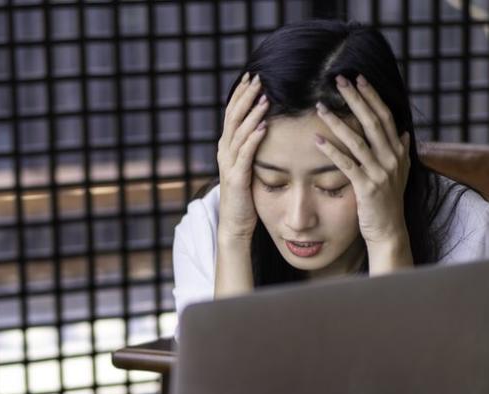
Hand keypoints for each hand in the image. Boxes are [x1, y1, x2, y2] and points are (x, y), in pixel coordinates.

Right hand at [216, 72, 269, 240]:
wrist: (235, 223)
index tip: (252, 76)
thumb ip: (250, 146)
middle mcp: (224, 151)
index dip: (240, 94)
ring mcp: (229, 164)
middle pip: (233, 117)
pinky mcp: (237, 178)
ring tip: (264, 98)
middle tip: (258, 78)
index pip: (232, 113)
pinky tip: (264, 126)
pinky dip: (254, 139)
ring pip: (239, 132)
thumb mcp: (246, 165)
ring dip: (252, 114)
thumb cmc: (245, 194)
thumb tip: (263, 125)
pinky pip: (246, 154)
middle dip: (245, 97)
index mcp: (226, 146)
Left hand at [314, 74, 411, 271]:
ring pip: (358, 140)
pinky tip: (317, 139)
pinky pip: (347, 164)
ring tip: (321, 106)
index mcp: (398, 151)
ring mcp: (381, 172)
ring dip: (338, 121)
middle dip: (355, 99)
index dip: (372, 96)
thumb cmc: (386, 202)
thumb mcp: (398, 173)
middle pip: (372, 121)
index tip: (358, 79)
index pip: (385, 116)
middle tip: (338, 80)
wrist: (388, 231)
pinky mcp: (367, 187)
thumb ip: (399, 151)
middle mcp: (393, 158)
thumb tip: (402, 130)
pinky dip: (331, 150)